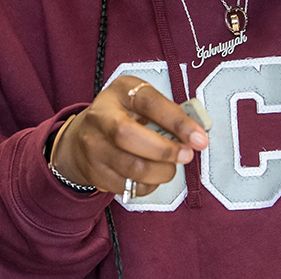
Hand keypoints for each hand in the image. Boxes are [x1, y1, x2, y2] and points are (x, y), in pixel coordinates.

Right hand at [50, 76, 208, 197]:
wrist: (81, 138)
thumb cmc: (121, 117)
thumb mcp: (140, 103)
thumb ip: (166, 115)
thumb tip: (195, 136)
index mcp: (119, 93)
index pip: (149, 103)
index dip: (177, 122)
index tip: (199, 138)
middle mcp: (100, 117)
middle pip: (128, 136)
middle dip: (165, 151)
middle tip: (185, 155)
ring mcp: (94, 147)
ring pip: (132, 167)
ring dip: (161, 172)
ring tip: (169, 167)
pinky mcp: (95, 173)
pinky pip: (129, 186)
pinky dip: (149, 185)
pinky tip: (151, 176)